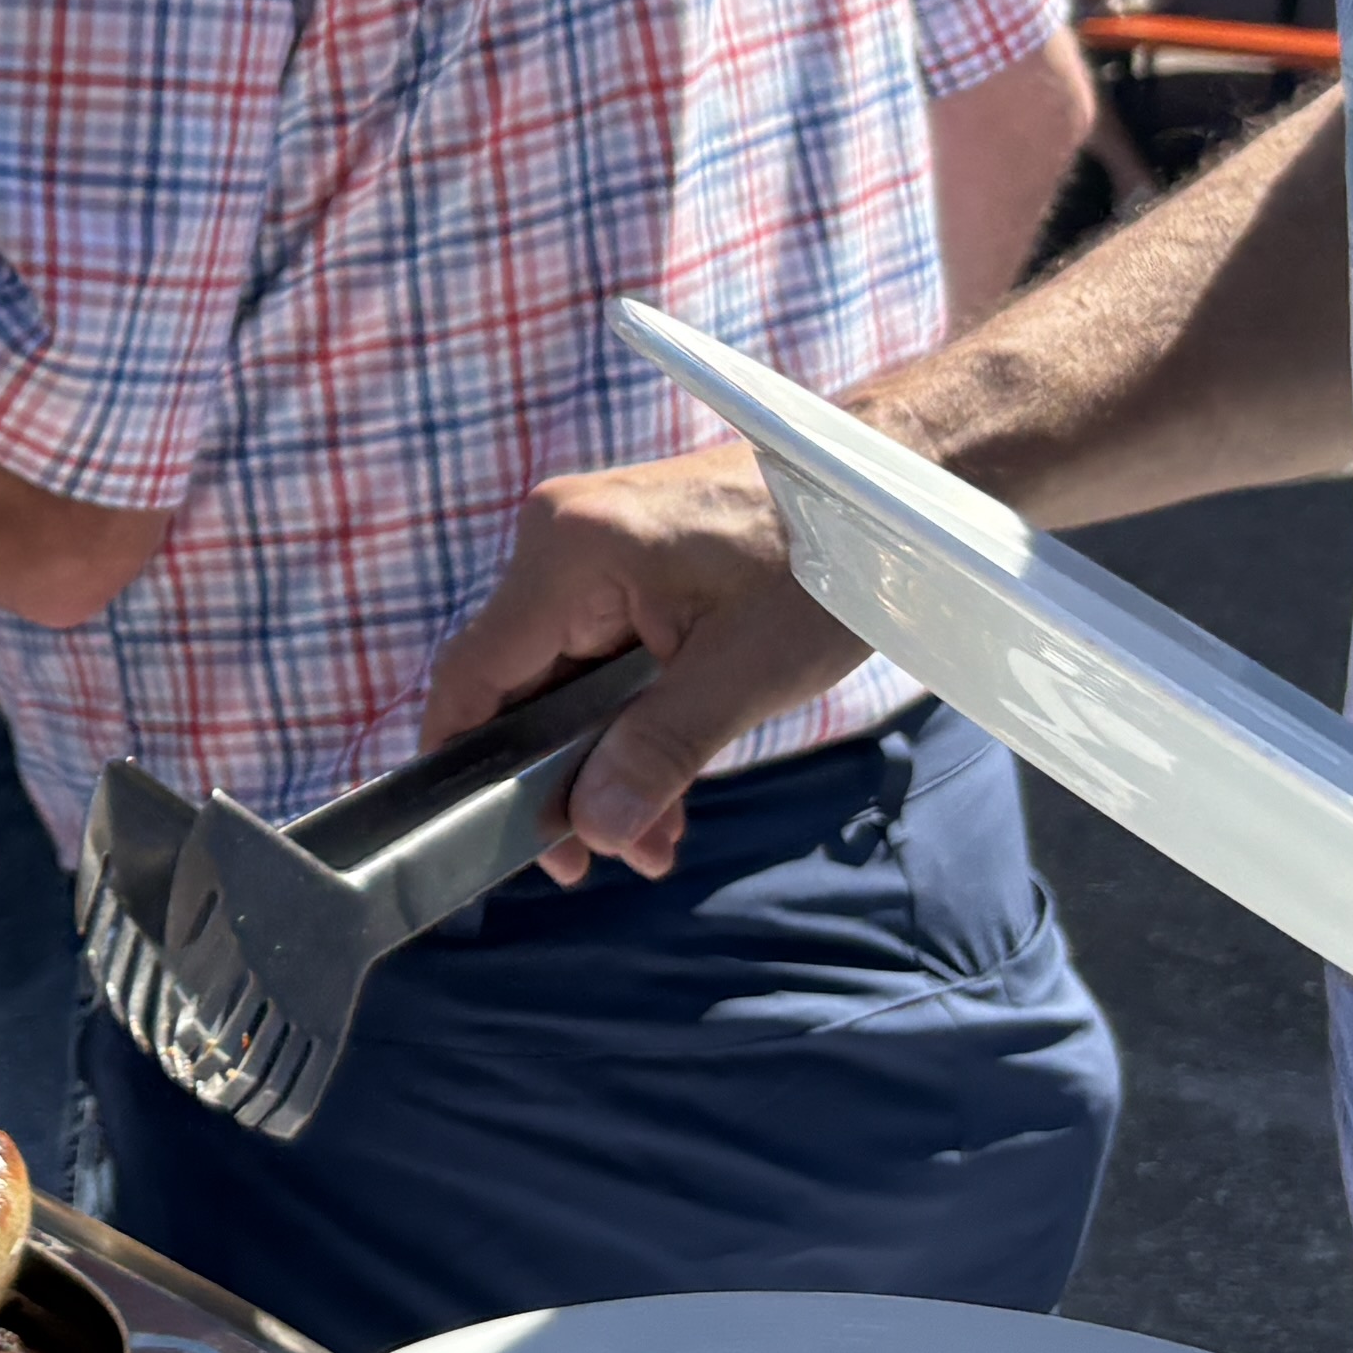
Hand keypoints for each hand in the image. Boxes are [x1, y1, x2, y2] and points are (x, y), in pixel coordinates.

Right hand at [421, 441, 866, 885]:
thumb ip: (658, 751)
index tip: (500, 843)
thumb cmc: (822, 562)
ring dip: (601, 763)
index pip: (475, 673)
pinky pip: (599, 659)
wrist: (880, 492)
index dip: (472, 766)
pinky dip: (626, 723)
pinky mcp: (625, 566)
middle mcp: (561, 542)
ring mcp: (591, 552)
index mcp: (569, 552)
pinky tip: (666, 796)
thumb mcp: (744, 672)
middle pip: (518, 685)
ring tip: (654, 843)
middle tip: (603, 860)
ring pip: (563, 682)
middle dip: (560, 781)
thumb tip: (590, 829)